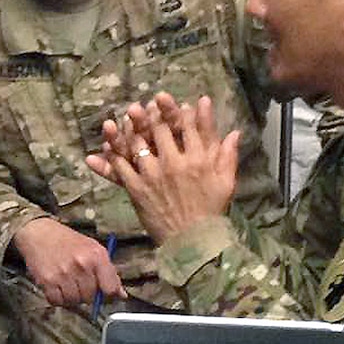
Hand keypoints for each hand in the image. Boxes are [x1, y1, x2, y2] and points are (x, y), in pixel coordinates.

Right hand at [11, 217, 124, 306]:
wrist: (39, 233)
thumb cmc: (68, 241)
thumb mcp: (93, 249)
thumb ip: (108, 272)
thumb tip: (121, 295)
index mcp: (97, 256)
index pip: (111, 288)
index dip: (108, 294)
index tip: (103, 293)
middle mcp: (81, 265)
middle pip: (91, 297)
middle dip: (87, 294)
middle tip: (80, 283)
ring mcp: (64, 274)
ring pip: (74, 301)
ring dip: (72, 297)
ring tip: (67, 283)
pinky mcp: (47, 281)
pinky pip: (58, 302)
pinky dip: (58, 298)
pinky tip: (57, 286)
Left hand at [90, 95, 238, 243]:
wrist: (192, 241)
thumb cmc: (212, 211)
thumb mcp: (227, 182)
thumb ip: (228, 155)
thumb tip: (234, 132)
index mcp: (198, 159)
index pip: (190, 128)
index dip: (182, 112)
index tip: (176, 101)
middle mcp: (174, 163)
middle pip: (161, 130)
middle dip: (154, 113)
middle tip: (147, 103)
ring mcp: (153, 175)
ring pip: (139, 143)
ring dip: (132, 127)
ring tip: (128, 116)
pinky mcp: (137, 188)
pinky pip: (122, 166)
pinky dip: (114, 154)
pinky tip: (109, 144)